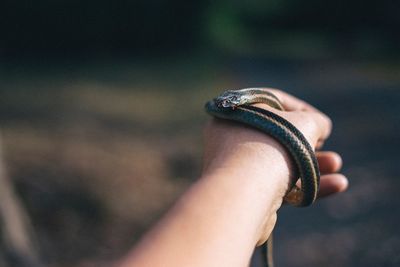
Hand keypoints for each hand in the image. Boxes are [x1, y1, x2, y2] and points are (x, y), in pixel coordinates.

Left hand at [202, 88, 347, 244]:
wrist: (245, 192)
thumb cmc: (274, 144)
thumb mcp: (304, 122)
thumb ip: (315, 121)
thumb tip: (320, 126)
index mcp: (237, 112)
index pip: (270, 104)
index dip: (300, 109)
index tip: (320, 122)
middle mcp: (230, 137)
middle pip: (276, 138)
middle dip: (309, 144)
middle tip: (325, 145)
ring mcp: (236, 166)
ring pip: (279, 164)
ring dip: (312, 165)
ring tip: (336, 165)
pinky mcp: (244, 193)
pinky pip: (277, 185)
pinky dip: (305, 185)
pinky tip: (337, 185)